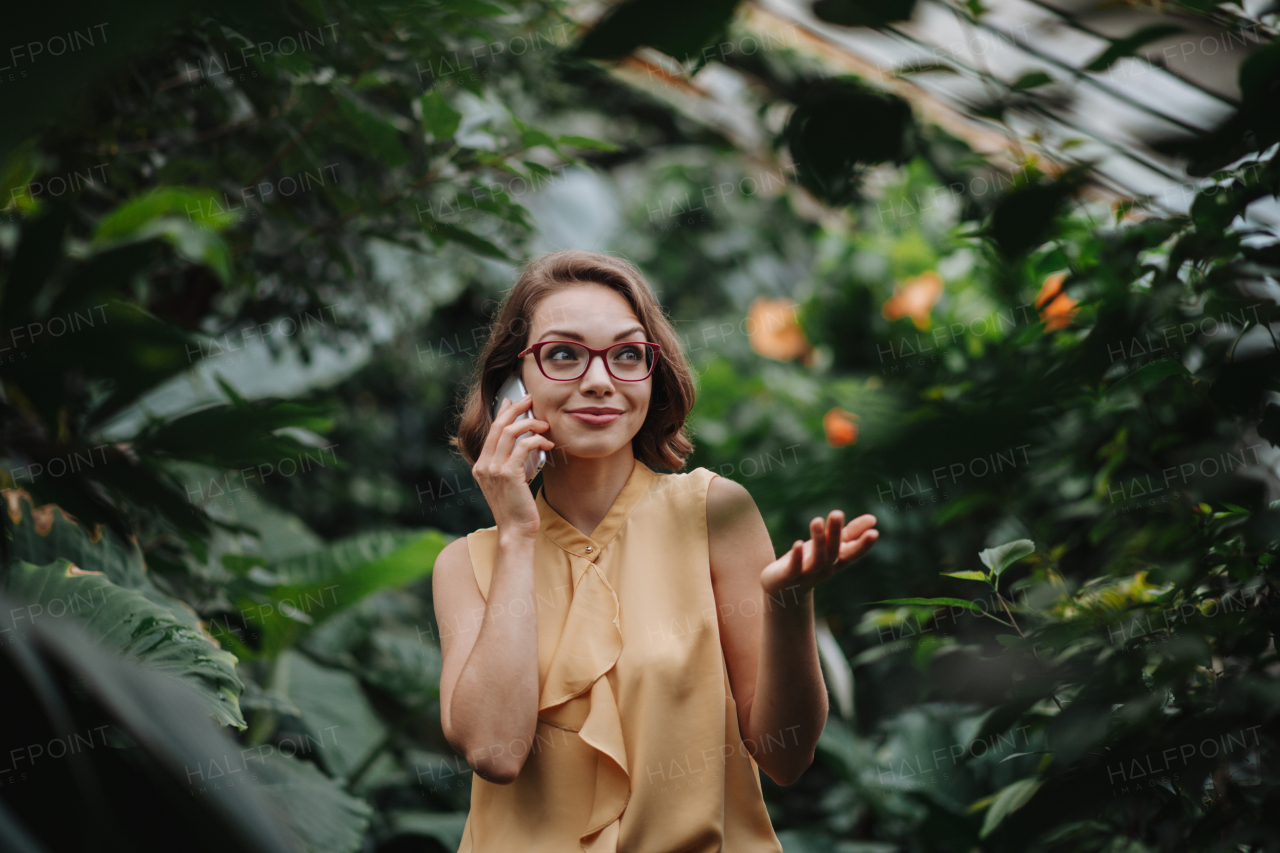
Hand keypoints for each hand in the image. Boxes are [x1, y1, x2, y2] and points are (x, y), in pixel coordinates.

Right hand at [472, 394, 554, 539]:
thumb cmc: (516, 508)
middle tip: (531, 399)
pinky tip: (547, 444)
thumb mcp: (508, 482)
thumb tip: (523, 441)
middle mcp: (484, 465)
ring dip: (530, 424)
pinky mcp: (509, 474)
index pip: (491, 431)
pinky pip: (524, 446)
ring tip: (544, 425)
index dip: (502, 412)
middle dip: (515, 408)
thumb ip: (510, 462)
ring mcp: (494, 470)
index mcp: (481, 466)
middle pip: (498, 425)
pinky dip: (537, 440)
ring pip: (510, 432)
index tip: (512, 400)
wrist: (516, 531)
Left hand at [759, 510, 877, 596]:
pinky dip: (796, 556)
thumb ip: (851, 533)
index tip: (874, 533)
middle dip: (835, 532)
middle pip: (833, 551)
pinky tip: (797, 543)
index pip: (853, 552)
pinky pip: (794, 566)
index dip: (863, 544)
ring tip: (817, 520)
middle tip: (837, 513)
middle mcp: (825, 567)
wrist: (787, 591)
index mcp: (837, 560)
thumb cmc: (812, 563)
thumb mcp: (831, 547)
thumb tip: (873, 518)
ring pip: (817, 558)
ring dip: (818, 540)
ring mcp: (808, 572)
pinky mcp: (790, 575)